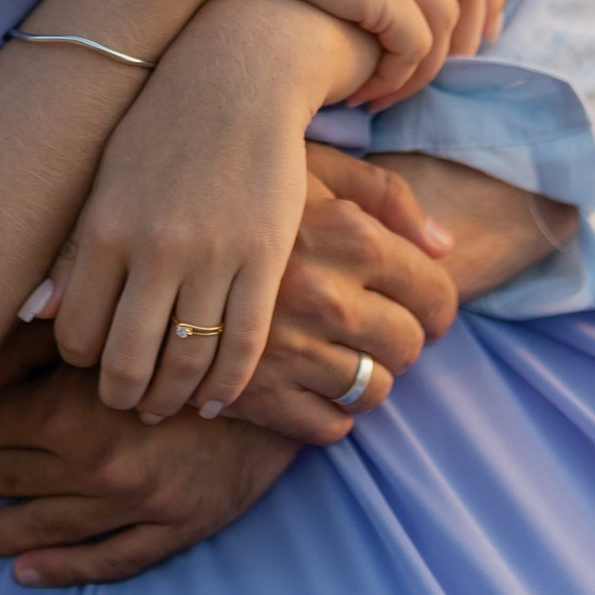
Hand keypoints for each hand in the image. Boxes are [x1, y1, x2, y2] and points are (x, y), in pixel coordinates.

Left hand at [0, 343, 301, 585]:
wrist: (291, 363)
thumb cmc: (194, 324)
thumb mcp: (115, 317)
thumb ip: (44, 335)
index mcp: (73, 413)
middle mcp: (96, 469)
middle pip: (3, 479)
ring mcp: (135, 507)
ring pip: (41, 530)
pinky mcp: (174, 529)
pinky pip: (109, 562)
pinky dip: (63, 571)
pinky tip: (25, 574)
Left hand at [39, 0, 320, 418]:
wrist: (239, 74)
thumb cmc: (161, 126)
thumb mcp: (105, 179)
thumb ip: (76, 252)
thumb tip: (39, 316)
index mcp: (104, 229)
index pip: (77, 334)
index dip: (83, 363)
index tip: (94, 366)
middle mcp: (154, 249)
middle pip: (129, 362)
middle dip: (125, 397)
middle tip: (131, 404)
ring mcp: (213, 255)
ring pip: (187, 361)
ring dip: (174, 397)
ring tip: (169, 404)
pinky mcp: (265, 256)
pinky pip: (244, 342)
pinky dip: (229, 383)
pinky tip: (219, 398)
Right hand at [224, 147, 460, 437]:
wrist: (147, 213)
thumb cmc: (244, 177)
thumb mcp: (318, 167)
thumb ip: (388, 198)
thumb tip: (447, 247)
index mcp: (352, 237)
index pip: (434, 296)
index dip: (436, 307)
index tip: (424, 311)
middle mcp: (326, 296)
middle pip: (408, 347)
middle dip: (401, 343)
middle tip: (376, 331)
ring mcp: (289, 348)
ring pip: (371, 391)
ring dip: (365, 380)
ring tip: (340, 357)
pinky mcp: (253, 391)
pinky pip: (326, 427)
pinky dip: (327, 416)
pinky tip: (307, 386)